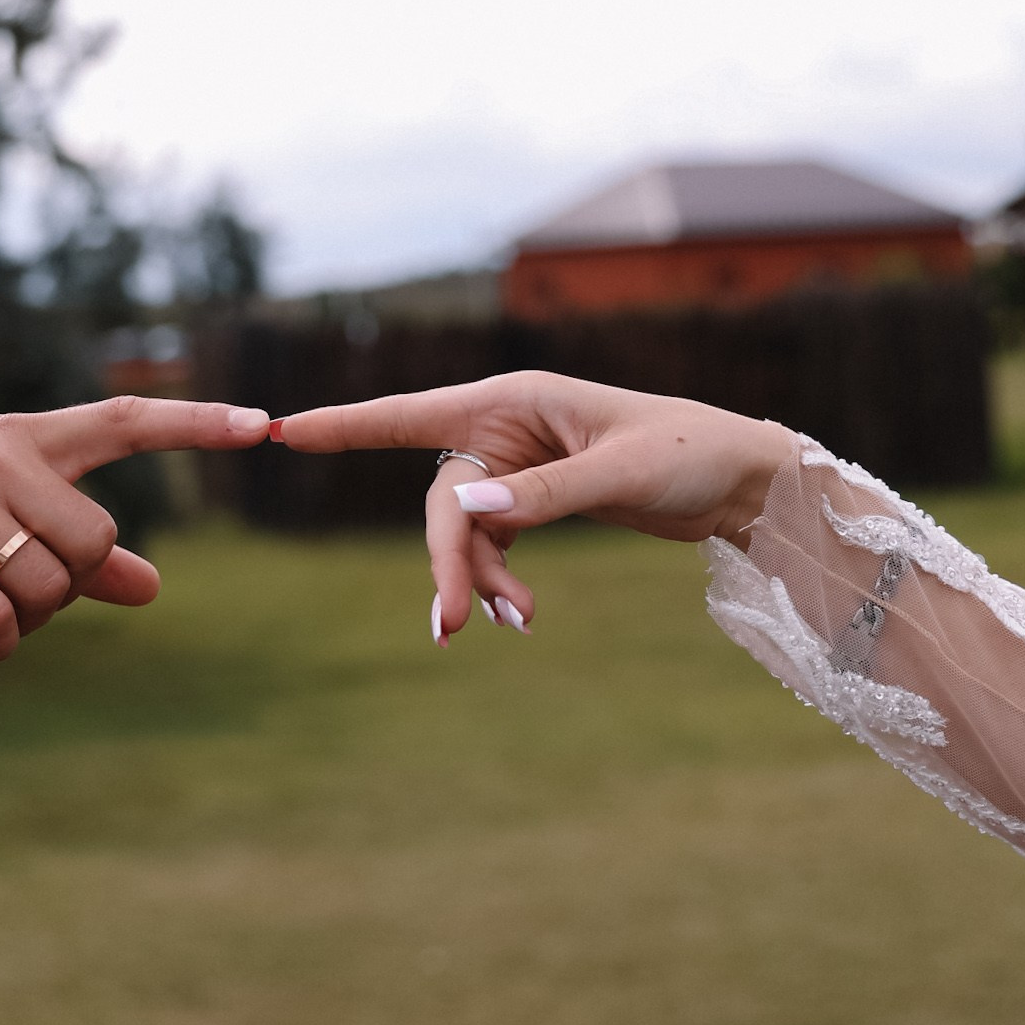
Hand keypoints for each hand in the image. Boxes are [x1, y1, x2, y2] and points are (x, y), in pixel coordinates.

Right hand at [0, 396, 270, 660]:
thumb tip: (153, 586)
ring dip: (28, 619)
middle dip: (67, 588)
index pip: (123, 421)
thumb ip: (71, 550)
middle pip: (94, 541)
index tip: (263, 425)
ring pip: (51, 586)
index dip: (196, 425)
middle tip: (10, 594)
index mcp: (16, 437)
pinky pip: (1, 618)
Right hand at [272, 372, 792, 643]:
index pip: (409, 413)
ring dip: (480, 577)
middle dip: (449, 562)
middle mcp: (506, 426)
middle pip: (443, 500)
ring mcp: (517, 466)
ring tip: (517, 620)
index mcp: (515, 397)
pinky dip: (499, 578)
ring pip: (465, 530)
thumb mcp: (620, 473)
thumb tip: (466, 507)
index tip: (280, 431)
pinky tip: (520, 612)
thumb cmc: (689, 454)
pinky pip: (493, 544)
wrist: (744, 481)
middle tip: (454, 627)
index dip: (344, 425)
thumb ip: (543, 492)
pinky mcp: (535, 499)